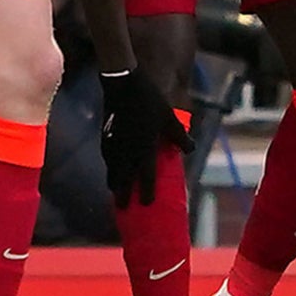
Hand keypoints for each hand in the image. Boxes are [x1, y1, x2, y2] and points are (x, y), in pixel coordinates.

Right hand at [98, 67, 194, 205]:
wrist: (123, 86)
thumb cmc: (149, 102)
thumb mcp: (168, 118)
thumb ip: (179, 136)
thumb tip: (190, 150)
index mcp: (145, 149)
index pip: (146, 178)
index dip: (147, 193)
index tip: (147, 205)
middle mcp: (128, 152)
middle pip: (123, 181)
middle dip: (123, 196)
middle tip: (123, 209)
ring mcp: (114, 146)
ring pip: (112, 172)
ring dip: (114, 184)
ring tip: (116, 193)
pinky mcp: (105, 138)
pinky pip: (106, 160)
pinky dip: (109, 169)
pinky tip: (111, 170)